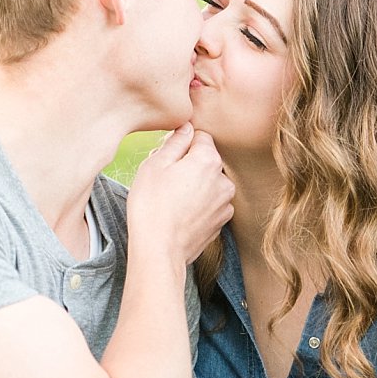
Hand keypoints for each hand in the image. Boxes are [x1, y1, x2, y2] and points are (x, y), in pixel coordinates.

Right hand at [127, 124, 235, 263]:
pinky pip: (210, 204)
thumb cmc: (151, 205)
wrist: (158, 250)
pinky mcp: (221, 222)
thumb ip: (175, 142)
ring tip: (172, 202)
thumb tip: (187, 127)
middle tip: (165, 182)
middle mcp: (223, 179)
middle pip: (206, 161)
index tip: (167, 159)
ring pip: (209, 184)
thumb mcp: (154, 164)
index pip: (200, 137)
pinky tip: (181, 215)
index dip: (181, 145)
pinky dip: (199, 206)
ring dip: (195, 187)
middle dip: (189, 166)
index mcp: (208, 159)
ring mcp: (225, 203)